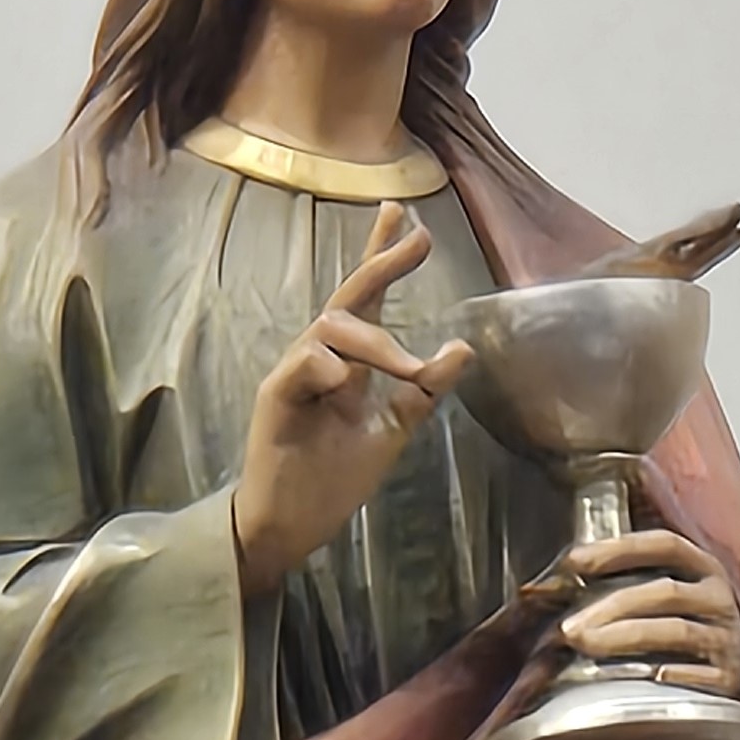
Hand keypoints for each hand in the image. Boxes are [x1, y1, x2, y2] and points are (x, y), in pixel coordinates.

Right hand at [233, 203, 471, 598]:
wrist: (293, 522)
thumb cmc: (333, 476)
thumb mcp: (392, 430)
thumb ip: (424, 391)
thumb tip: (462, 347)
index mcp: (350, 361)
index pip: (368, 299)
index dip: (383, 255)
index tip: (406, 217)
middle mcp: (322, 357)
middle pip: (350, 296)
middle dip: (383, 263)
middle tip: (418, 238)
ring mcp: (297, 373)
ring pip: (333, 327)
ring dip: (377, 341)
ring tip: (409, 367)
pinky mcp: (276, 397)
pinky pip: (304, 364)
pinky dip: (328, 365)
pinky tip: (345, 380)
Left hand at [558, 529, 739, 695]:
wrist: (726, 675)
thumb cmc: (677, 630)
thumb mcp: (658, 598)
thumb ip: (612, 586)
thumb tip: (535, 592)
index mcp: (702, 568)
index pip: (663, 545)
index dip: (618, 549)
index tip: (573, 562)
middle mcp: (718, 599)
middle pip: (664, 592)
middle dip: (611, 605)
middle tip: (567, 626)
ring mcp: (726, 640)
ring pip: (675, 631)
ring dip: (625, 637)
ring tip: (583, 646)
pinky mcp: (727, 681)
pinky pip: (695, 676)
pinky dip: (667, 676)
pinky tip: (638, 678)